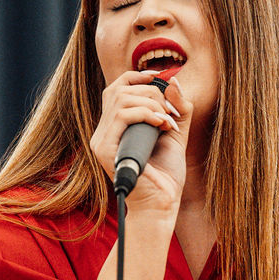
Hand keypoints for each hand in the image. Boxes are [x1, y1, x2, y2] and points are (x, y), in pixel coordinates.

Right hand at [90, 71, 192, 215]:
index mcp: (115, 126)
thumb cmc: (166, 174)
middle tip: (171, 112)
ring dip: (151, 104)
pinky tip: (162, 125)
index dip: (136, 77)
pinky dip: (146, 113)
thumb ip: (177, 107)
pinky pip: (122, 115)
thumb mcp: (175, 132)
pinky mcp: (104, 150)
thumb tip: (172, 81)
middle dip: (151, 93)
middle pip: (119, 89)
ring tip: (168, 121)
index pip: (116, 88)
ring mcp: (101, 141)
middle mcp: (104, 131)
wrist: (162, 203)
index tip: (160, 78)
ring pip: (121, 99)